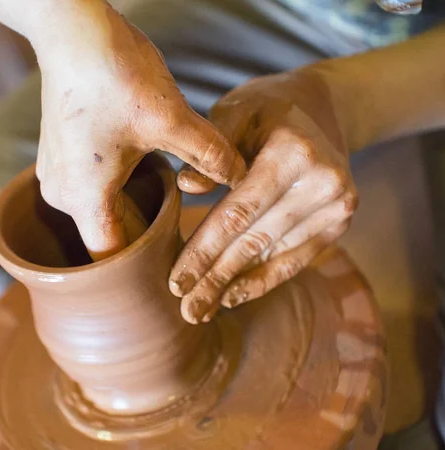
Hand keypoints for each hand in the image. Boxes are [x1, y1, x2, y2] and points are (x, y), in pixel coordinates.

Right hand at [34, 3, 244, 259]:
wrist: (71, 28)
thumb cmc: (112, 72)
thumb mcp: (170, 117)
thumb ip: (209, 153)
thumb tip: (239, 175)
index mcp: (84, 197)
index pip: (112, 259)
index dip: (144, 266)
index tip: (175, 261)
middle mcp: (62, 195)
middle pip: (107, 236)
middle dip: (146, 234)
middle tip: (183, 231)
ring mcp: (55, 174)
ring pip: (101, 211)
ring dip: (133, 208)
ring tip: (168, 201)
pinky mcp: (59, 155)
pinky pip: (91, 189)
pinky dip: (118, 189)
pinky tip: (142, 171)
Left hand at [169, 69, 357, 323]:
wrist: (321, 109)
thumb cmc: (265, 110)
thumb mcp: (234, 112)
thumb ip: (209, 150)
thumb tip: (186, 187)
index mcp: (292, 152)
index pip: (237, 214)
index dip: (204, 251)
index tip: (175, 281)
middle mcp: (323, 182)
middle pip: (254, 242)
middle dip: (215, 278)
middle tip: (185, 310)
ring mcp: (337, 206)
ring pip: (273, 256)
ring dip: (234, 287)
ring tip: (201, 311)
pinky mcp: (339, 222)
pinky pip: (295, 259)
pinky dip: (262, 280)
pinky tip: (233, 297)